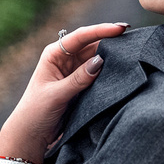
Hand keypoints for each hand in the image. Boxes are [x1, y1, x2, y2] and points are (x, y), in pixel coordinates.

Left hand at [0, 22, 129, 162]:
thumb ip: (79, 79)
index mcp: (54, 54)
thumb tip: (100, 60)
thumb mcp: (56, 94)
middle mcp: (65, 59)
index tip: (119, 29)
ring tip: (131, 52)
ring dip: (112, 56)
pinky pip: (99, 73)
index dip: (101, 30)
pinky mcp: (82, 84)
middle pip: (92, 44)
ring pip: (97, 58)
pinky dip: (110, 70)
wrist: (31, 134)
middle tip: (132, 37)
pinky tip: (122, 68)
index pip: (80, 37)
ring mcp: (74, 71)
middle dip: (111, 40)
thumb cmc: (36, 112)